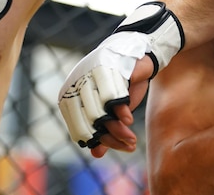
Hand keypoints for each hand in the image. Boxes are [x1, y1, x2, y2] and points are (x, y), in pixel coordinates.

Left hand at [58, 2, 183, 149]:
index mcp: (73, 96)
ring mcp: (92, 77)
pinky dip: (120, 112)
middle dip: (111, 138)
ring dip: (117, 130)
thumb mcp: (115, 110)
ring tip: (131, 140)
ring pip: (100, 113)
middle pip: (90, 122)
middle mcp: (78, 86)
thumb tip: (95, 154)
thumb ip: (104, 129)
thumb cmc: (124, 85)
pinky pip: (111, 97)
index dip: (100, 141)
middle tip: (129, 145)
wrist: (141, 59)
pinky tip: (128, 121)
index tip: (120, 148)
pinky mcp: (108, 71)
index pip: (80, 126)